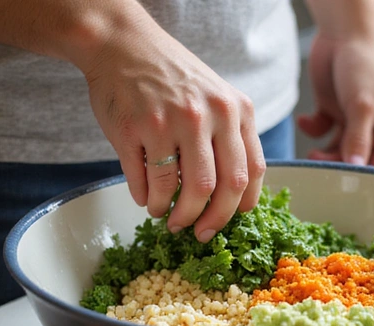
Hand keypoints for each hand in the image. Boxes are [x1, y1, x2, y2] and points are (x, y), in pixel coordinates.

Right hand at [81, 17, 265, 242]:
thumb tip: (236, 196)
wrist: (122, 44)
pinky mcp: (134, 131)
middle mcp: (208, 116)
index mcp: (236, 110)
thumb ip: (231, 138)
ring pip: (183, 191)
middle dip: (210, 221)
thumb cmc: (172, 76)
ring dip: (174, 214)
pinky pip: (145, 182)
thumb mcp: (217, 96)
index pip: (251, 173)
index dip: (240, 207)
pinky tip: (147, 198)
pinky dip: (147, 199)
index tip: (227, 220)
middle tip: (198, 233)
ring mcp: (169, 123)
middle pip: (220, 189)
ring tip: (166, 216)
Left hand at [298, 31, 373, 167]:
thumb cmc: (365, 63)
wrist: (344, 31)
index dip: (364, 178)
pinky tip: (306, 120)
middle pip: (356, 161)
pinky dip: (312, 130)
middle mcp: (373, 128)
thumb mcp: (362, 104)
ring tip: (311, 153)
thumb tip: (356, 168)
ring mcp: (352, 120)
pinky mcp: (333, 110)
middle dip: (337, 166)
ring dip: (322, 154)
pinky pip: (322, 131)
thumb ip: (357, 139)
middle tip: (319, 168)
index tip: (344, 187)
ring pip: (336, 150)